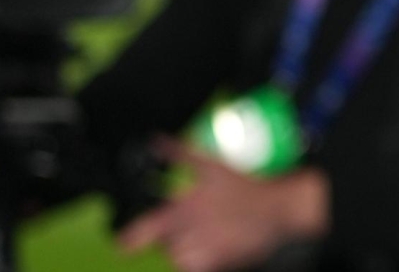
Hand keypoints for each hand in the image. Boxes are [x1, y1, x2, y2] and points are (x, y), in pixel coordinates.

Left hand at [117, 141, 329, 271]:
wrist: (275, 209)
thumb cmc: (243, 186)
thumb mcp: (209, 164)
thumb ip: (178, 153)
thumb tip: (156, 140)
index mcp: (181, 211)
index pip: (143, 231)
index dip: (129, 238)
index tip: (123, 242)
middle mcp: (188, 234)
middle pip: (164, 245)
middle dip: (171, 236)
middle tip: (188, 224)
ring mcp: (202, 251)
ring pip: (179, 258)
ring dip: (185, 249)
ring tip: (202, 234)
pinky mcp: (216, 264)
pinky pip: (196, 267)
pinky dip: (200, 260)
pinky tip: (212, 246)